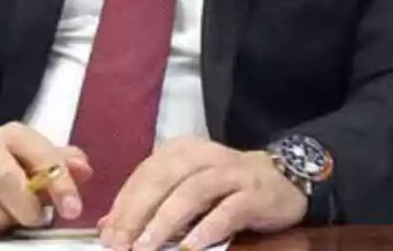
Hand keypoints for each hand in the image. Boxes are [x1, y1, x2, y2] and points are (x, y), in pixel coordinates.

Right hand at [0, 122, 92, 238]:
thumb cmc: (7, 164)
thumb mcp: (35, 157)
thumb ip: (61, 163)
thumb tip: (83, 169)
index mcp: (12, 135)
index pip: (41, 156)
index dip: (60, 183)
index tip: (73, 208)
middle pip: (8, 181)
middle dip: (28, 207)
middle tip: (38, 219)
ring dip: (5, 221)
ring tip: (9, 215)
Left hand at [99, 138, 306, 250]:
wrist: (285, 179)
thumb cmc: (228, 187)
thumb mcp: (186, 190)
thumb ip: (150, 203)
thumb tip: (109, 225)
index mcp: (183, 150)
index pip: (146, 173)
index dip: (124, 203)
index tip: (107, 233)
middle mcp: (205, 156)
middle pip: (164, 178)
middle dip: (138, 212)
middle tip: (120, 242)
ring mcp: (232, 173)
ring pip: (193, 191)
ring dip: (166, 220)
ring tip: (146, 247)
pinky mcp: (255, 193)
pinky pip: (228, 210)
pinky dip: (206, 228)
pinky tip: (190, 246)